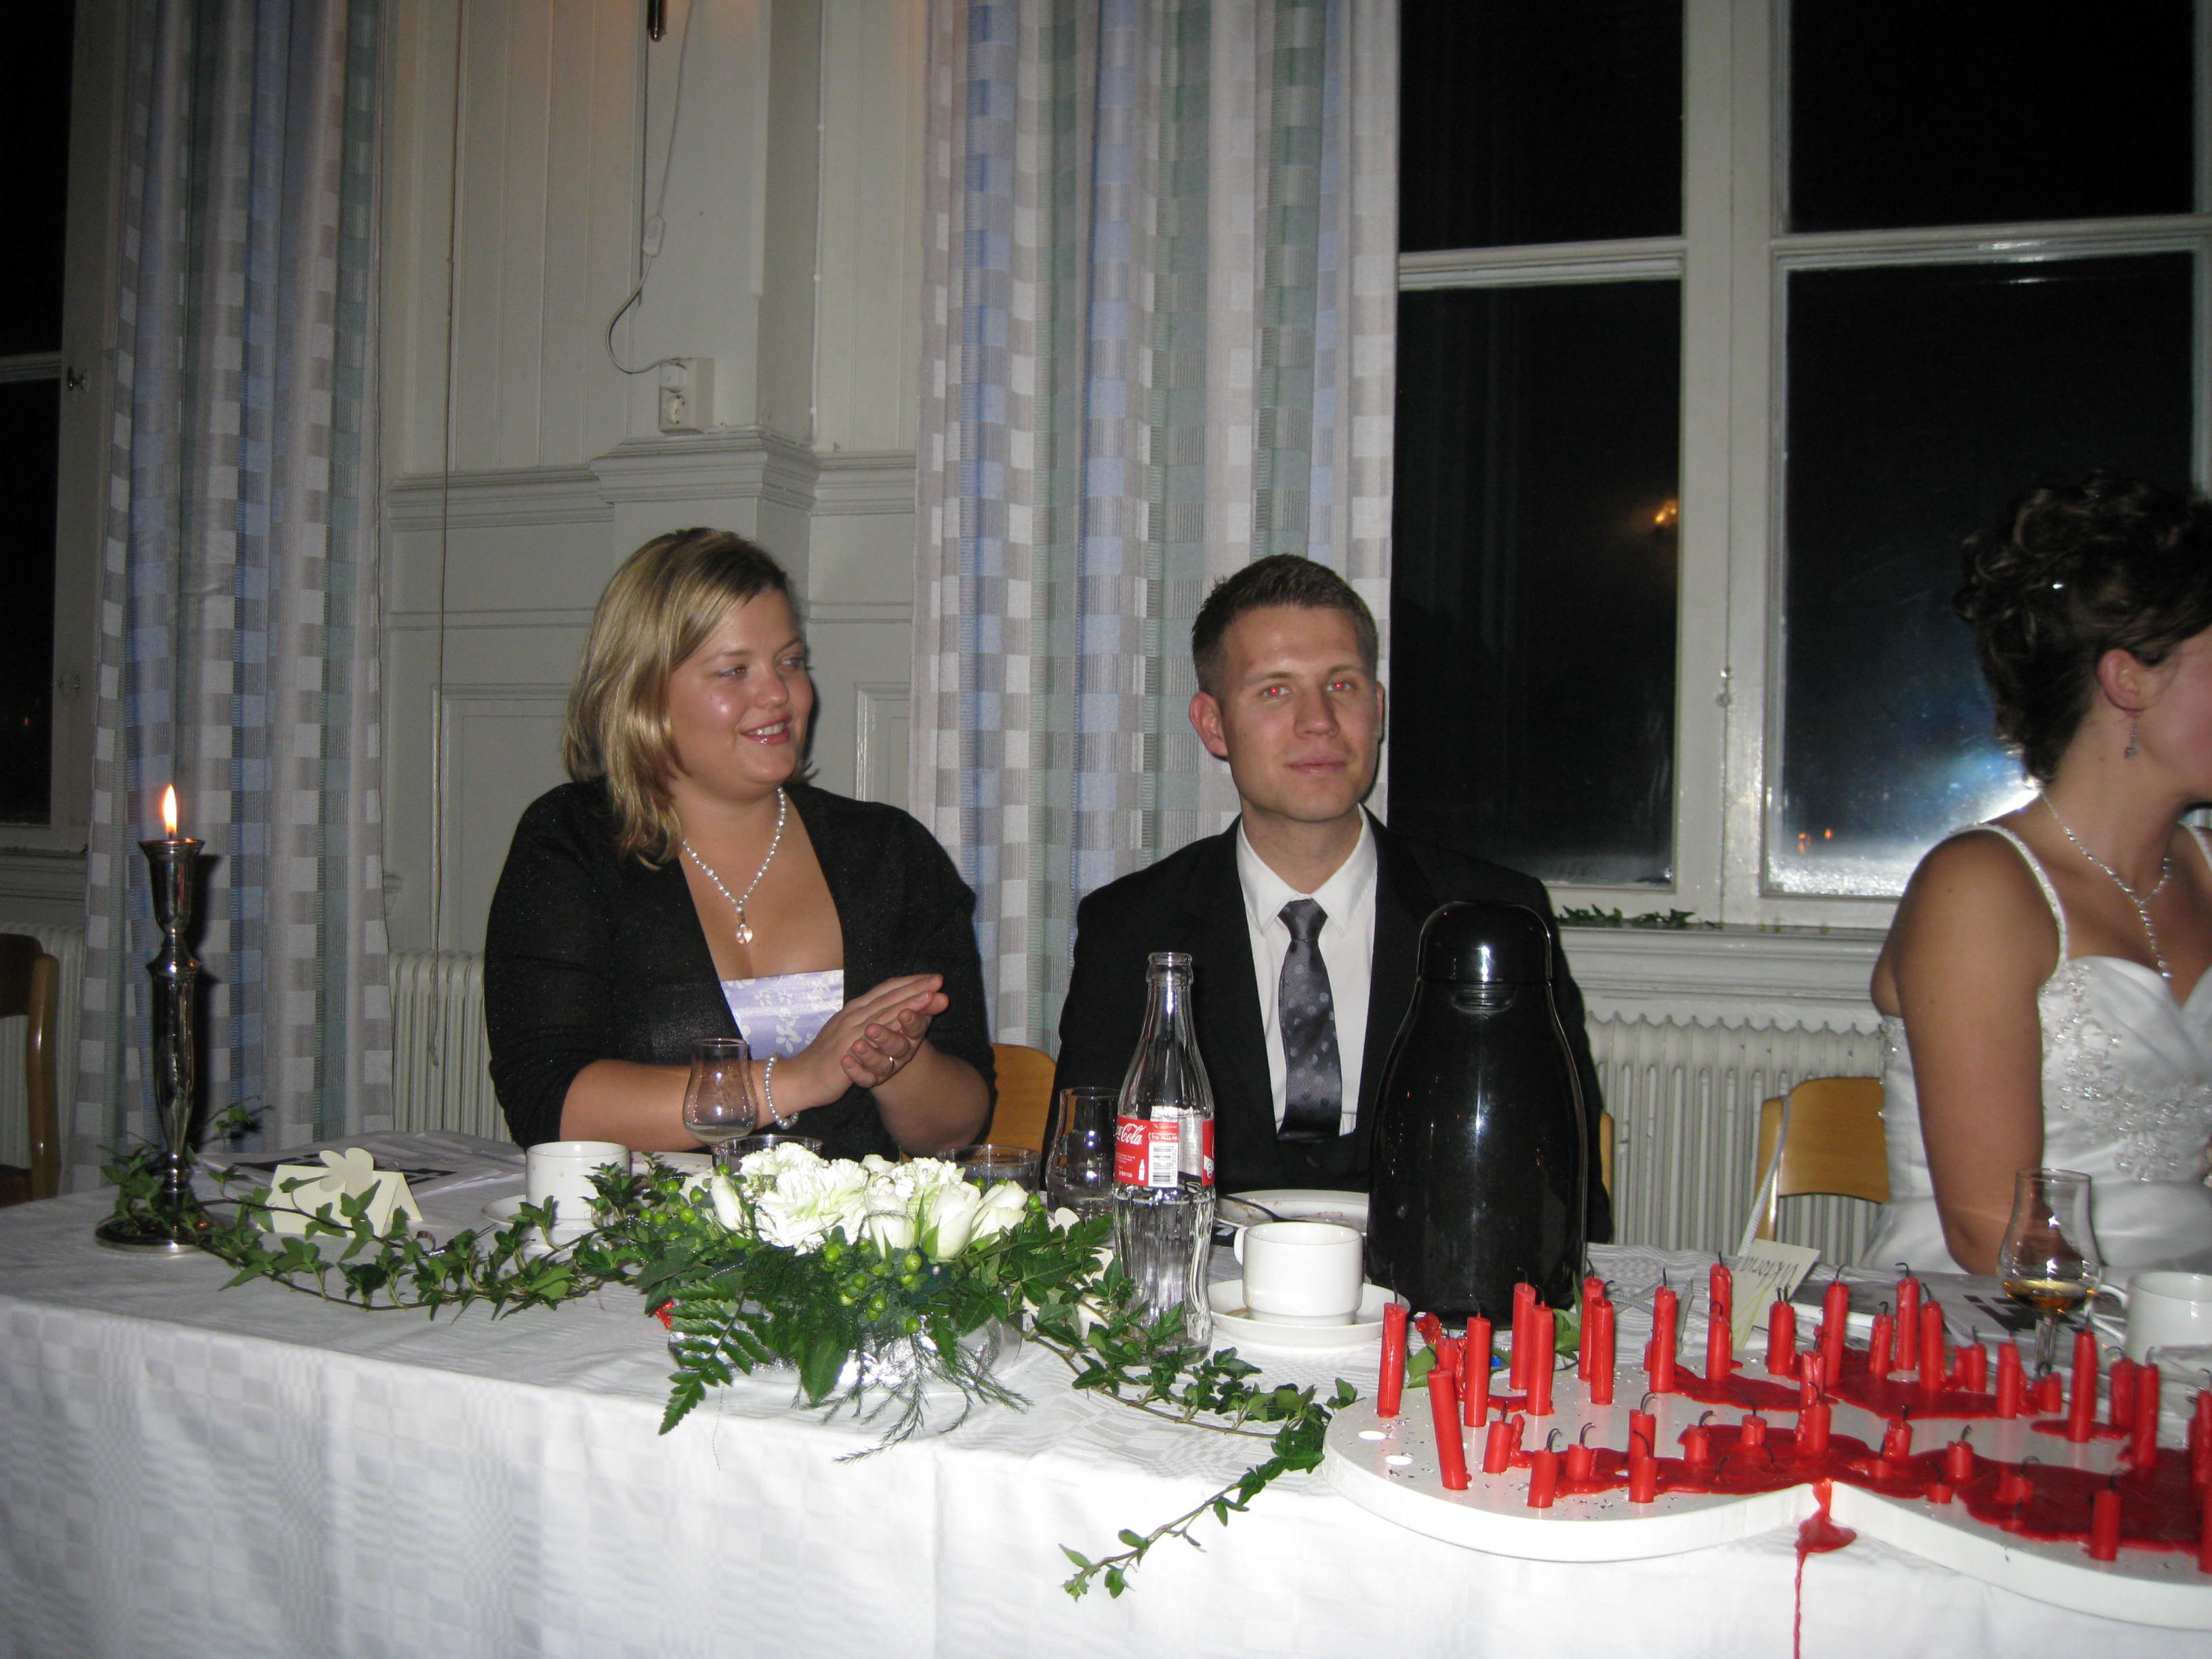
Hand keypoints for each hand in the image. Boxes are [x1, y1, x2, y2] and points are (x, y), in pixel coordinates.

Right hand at [785, 974, 949, 1106]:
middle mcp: (853, 1015)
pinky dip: (891, 1028)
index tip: (933, 978)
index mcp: (855, 1010)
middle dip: (916, 987)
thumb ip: (867, 1022)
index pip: (886, 990)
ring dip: (908, 1003)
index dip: (910, 983)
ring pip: (884, 1012)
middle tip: (940, 980)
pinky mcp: (847, 1049)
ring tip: (931, 996)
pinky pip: (873, 1037)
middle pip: (889, 997)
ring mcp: (850, 1031)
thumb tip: (888, 1013)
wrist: (800, 1078)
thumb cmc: (826, 1058)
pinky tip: (908, 1025)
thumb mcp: (848, 1034)